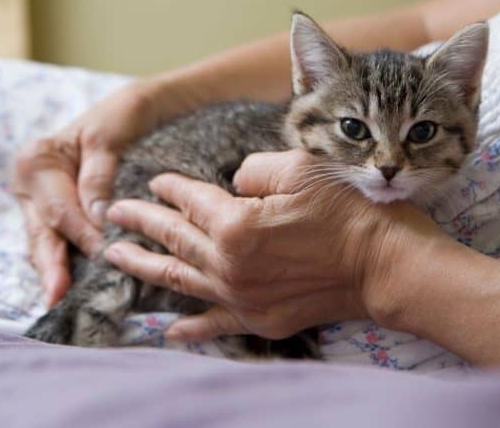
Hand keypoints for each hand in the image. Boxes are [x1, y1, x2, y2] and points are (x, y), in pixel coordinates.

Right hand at [14, 79, 185, 305]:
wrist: (143, 110)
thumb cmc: (125, 116)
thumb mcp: (110, 135)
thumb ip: (99, 174)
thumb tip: (96, 216)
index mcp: (36, 161)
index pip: (59, 209)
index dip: (81, 233)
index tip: (103, 252)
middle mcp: (32, 188)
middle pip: (44, 234)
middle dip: (52, 267)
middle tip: (58, 296)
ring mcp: (44, 207)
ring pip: (48, 246)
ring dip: (57, 273)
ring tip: (59, 301)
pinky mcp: (63, 221)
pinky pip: (62, 247)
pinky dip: (68, 267)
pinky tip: (73, 292)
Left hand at [103, 149, 448, 340]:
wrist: (388, 267)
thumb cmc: (349, 212)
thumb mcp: (300, 168)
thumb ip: (252, 171)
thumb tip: (233, 185)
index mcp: (235, 224)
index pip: (190, 200)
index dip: (170, 187)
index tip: (154, 179)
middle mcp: (229, 265)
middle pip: (174, 239)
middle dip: (140, 224)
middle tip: (112, 215)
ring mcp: (241, 298)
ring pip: (180, 279)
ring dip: (144, 266)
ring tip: (115, 257)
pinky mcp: (260, 320)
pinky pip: (214, 323)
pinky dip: (189, 327)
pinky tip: (168, 330)